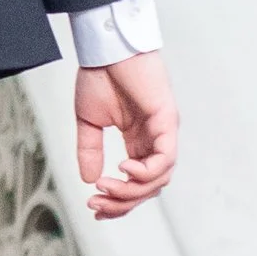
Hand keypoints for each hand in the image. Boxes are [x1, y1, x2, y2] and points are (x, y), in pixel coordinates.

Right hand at [73, 49, 177, 219]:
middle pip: (149, 187)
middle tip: (97, 203)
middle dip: (122, 202)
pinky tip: (124, 168)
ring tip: (106, 185)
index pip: (135, 183)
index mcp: (138, 141)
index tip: (94, 208)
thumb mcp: (89, 121)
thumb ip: (90, 150)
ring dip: (132, 190)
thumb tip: (89, 180)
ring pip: (159, 178)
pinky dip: (147, 170)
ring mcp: (164, 132)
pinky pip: (165, 158)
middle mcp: (155, 140)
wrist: (107, 48)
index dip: (117, 201)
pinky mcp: (167, 120)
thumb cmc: (101, 76)